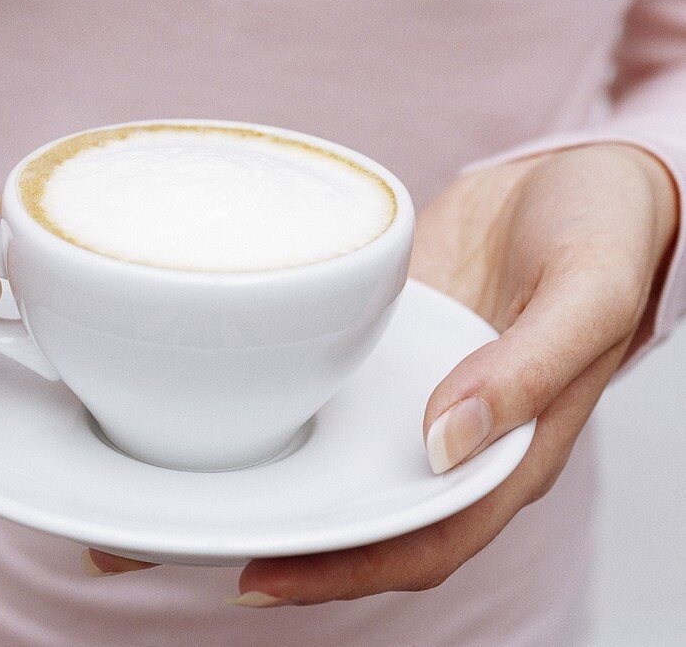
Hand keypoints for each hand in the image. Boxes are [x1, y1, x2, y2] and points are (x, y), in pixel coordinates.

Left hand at [82, 143, 677, 605]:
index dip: (342, 571)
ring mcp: (402, 394)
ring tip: (152, 490)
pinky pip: (315, 391)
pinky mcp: (373, 348)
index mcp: (504, 449)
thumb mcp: (587, 294)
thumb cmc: (606, 236)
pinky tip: (203, 405)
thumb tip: (444, 439)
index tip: (258, 576)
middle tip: (160, 540)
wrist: (579, 180)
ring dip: (247, 483)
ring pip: (320, 460)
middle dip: (263, 538)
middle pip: (349, 514)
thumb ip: (528, 368)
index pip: (419, 538)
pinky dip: (263, 411)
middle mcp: (440, 436)